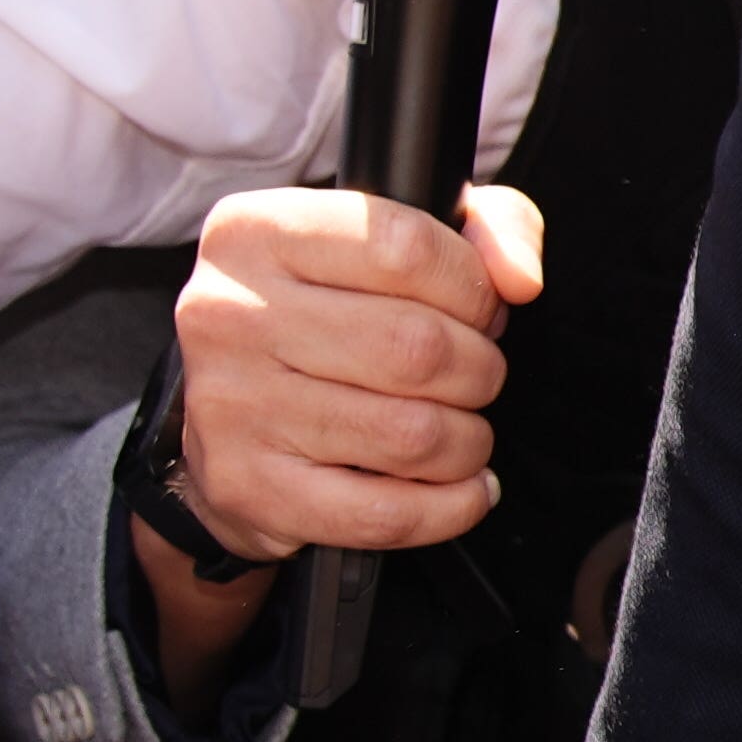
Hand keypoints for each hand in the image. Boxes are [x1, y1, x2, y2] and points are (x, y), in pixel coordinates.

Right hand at [171, 184, 547, 559]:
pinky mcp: (251, 490)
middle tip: (473, 374)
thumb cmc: (327, 312)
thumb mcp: (395, 235)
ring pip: (412, 435)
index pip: (406, 248)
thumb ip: (487, 226)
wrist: (220, 417)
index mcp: (258, 232)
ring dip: (467, 440)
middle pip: (417, 347)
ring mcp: (233, 406)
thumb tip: (521, 279)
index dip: (472, 287)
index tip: (479, 309)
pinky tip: (463, 488)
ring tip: (462, 429)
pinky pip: (386, 515)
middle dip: (478, 368)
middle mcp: (231, 314)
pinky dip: (451, 507)